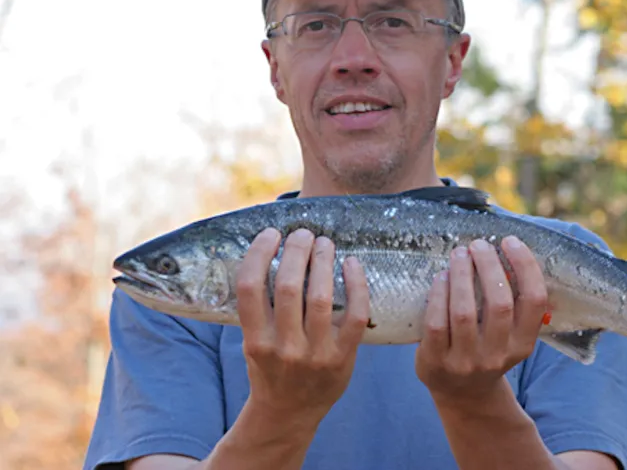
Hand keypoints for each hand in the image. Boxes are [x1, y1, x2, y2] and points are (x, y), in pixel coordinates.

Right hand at [235, 227, 370, 428]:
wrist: (289, 414)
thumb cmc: (270, 369)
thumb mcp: (253, 343)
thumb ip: (260, 308)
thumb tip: (272, 254)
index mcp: (255, 341)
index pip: (250, 288)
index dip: (259, 254)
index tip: (271, 234)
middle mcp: (284, 348)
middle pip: (288, 287)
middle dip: (296, 251)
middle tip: (303, 233)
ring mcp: (316, 354)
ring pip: (321, 298)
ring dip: (323, 262)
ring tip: (324, 242)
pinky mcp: (344, 358)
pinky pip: (356, 315)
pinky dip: (356, 285)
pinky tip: (352, 263)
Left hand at [415, 235, 548, 404]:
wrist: (463, 393)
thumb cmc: (486, 348)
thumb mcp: (510, 335)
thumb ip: (514, 302)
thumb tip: (508, 248)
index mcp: (523, 344)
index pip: (534, 301)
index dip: (525, 267)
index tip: (510, 241)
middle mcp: (497, 355)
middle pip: (499, 303)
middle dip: (489, 266)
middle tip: (478, 245)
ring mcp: (466, 361)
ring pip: (464, 311)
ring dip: (462, 275)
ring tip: (459, 254)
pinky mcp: (436, 362)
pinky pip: (436, 323)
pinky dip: (438, 294)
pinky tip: (441, 277)